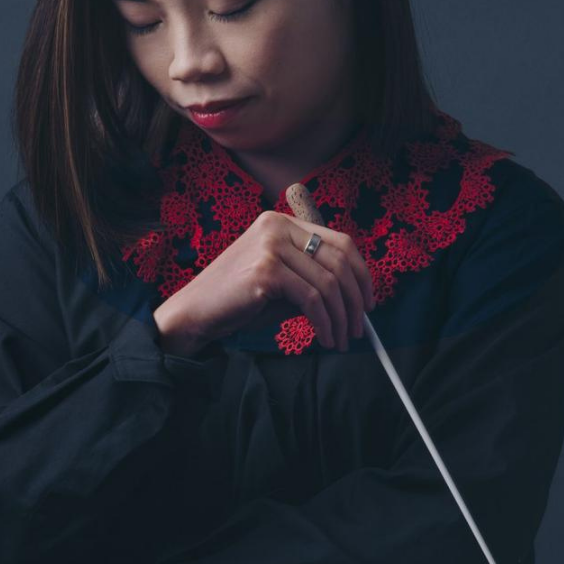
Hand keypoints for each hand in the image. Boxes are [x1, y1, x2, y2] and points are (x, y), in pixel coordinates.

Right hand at [157, 211, 375, 353]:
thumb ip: (313, 281)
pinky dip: (324, 322)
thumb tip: (355, 298)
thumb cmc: (238, 302)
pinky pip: (312, 298)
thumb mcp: (282, 285)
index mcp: (281, 223)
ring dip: (340, 318)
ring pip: (328, 283)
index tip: (367, 302)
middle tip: (358, 329)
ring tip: (340, 340)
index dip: (361, 273)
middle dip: (355, 300)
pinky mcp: (266, 270)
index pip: (340, 241)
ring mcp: (271, 246)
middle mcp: (277, 226)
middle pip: (339, 260)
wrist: (195, 313)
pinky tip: (324, 338)